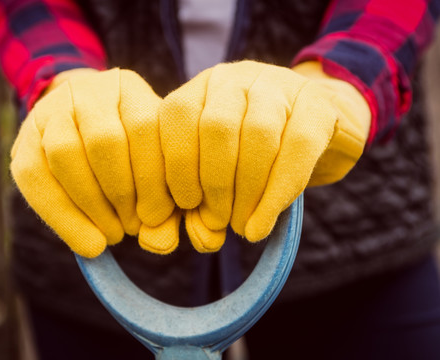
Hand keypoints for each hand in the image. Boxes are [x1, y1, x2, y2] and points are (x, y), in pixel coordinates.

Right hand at [10, 68, 178, 256]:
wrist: (82, 126)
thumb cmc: (132, 154)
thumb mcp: (156, 164)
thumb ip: (167, 200)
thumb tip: (161, 243)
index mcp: (129, 89)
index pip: (145, 126)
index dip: (152, 179)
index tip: (157, 217)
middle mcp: (88, 91)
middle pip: (105, 140)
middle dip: (121, 194)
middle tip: (133, 228)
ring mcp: (51, 110)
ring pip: (65, 154)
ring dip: (91, 206)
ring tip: (112, 234)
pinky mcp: (25, 136)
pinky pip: (34, 176)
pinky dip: (61, 217)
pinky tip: (86, 242)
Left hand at [159, 61, 370, 251]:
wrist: (314, 129)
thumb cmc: (251, 157)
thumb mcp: (215, 166)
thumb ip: (195, 195)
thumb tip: (187, 236)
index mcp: (202, 88)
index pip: (176, 114)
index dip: (177, 166)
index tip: (187, 205)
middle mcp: (237, 79)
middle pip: (216, 127)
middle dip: (214, 184)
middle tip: (219, 221)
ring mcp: (279, 86)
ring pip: (258, 136)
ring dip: (247, 192)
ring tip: (242, 225)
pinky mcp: (318, 104)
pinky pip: (298, 148)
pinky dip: (277, 193)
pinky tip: (263, 222)